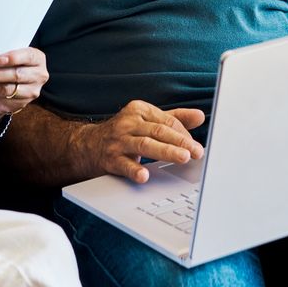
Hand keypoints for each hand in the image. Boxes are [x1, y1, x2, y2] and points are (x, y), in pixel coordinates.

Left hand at [0, 47, 46, 117]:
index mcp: (37, 59)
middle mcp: (39, 75)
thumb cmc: (13, 63)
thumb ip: (4, 55)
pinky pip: (2, 100)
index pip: (28, 57)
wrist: (17, 82)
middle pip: (16, 75)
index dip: (14, 58)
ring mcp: (32, 91)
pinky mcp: (22, 104)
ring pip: (7, 90)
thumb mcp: (14, 55)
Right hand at [79, 101, 205, 183]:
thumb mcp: (147, 121)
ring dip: (166, 152)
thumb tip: (200, 116)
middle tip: (196, 152)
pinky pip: (124, 164)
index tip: (196, 147)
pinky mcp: (110, 159)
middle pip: (159, 131)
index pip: (167, 121)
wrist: (88, 146)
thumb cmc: (124, 133)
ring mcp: (118, 141)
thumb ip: (174, 118)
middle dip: (180, 142)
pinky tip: (145, 176)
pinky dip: (134, 170)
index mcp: (139, 110)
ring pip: (145, 145)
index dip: (184, 134)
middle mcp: (128, 123)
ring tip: (183, 158)